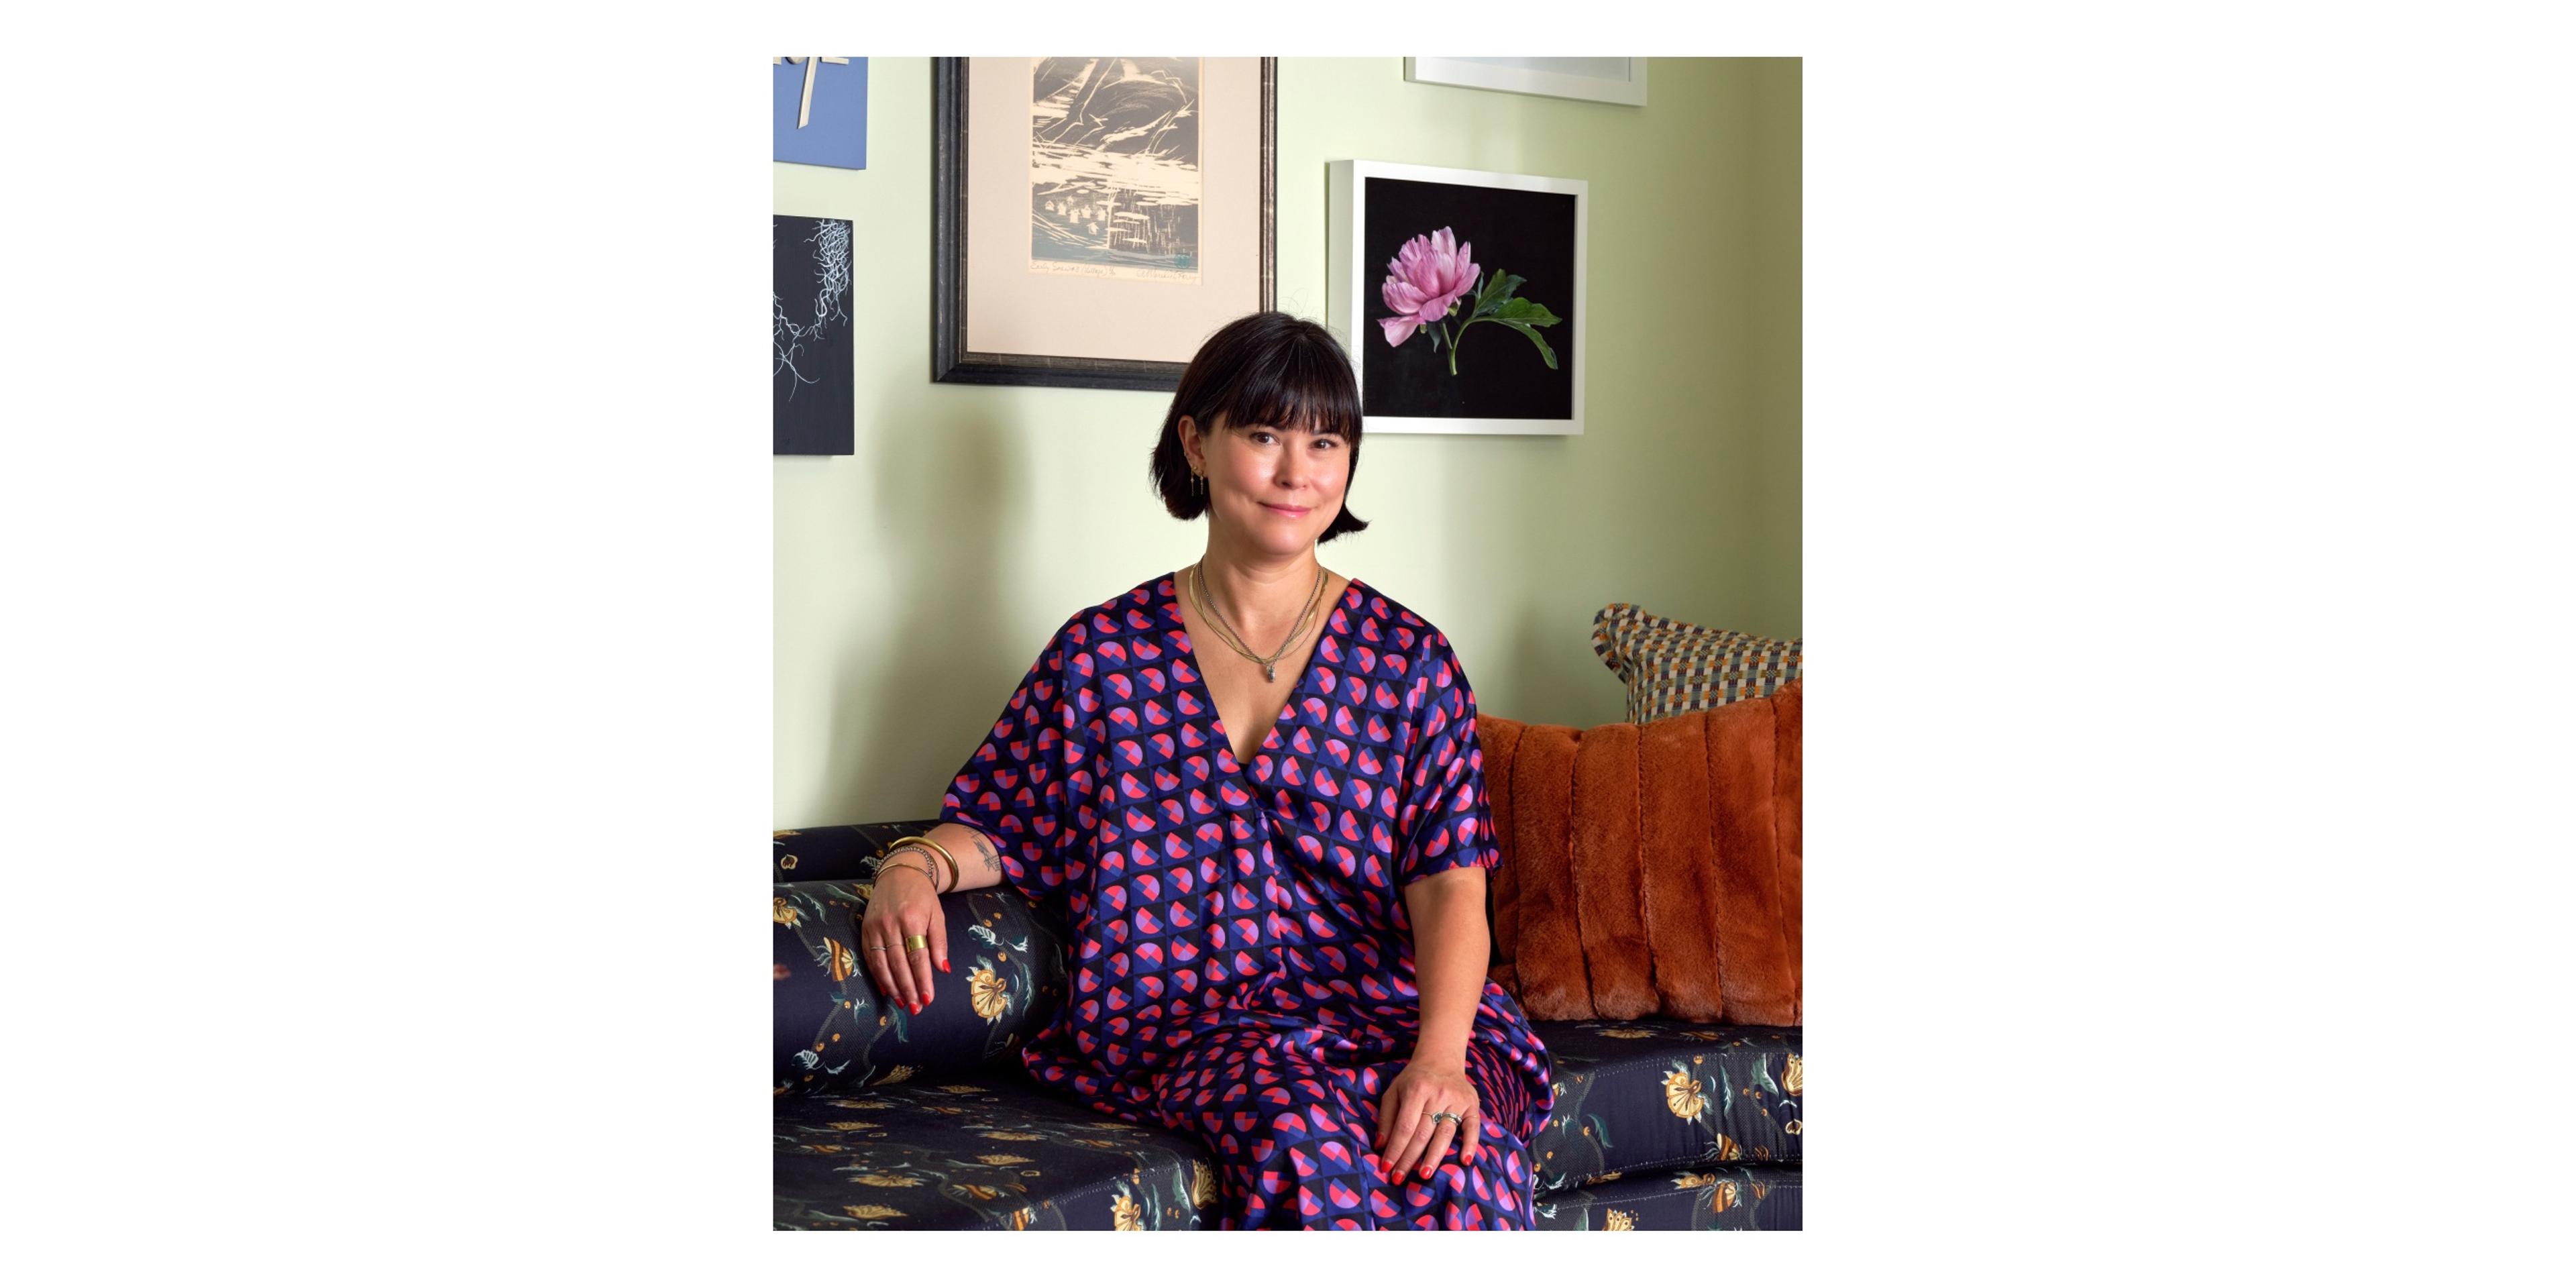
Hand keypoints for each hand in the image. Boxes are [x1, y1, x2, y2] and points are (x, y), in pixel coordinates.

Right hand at [858, 858, 946, 1012]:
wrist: (899, 872)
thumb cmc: (922, 896)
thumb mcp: (937, 914)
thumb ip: (939, 942)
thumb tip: (942, 969)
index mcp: (911, 919)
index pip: (917, 956)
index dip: (922, 980)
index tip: (928, 999)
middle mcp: (890, 924)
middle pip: (898, 964)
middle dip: (907, 989)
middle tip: (915, 1008)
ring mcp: (874, 927)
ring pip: (881, 964)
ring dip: (892, 987)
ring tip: (902, 1003)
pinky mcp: (864, 929)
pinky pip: (869, 957)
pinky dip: (877, 976)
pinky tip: (886, 989)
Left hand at [1373, 1056, 1481, 1180]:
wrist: (1441, 1059)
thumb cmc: (1413, 1080)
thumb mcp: (1394, 1091)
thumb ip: (1386, 1118)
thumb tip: (1380, 1145)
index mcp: (1416, 1090)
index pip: (1404, 1126)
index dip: (1395, 1149)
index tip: (1386, 1167)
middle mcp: (1438, 1094)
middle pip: (1423, 1133)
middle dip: (1409, 1159)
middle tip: (1399, 1179)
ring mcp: (1457, 1099)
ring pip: (1445, 1133)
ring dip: (1434, 1157)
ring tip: (1424, 1175)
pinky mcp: (1472, 1104)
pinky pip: (1473, 1127)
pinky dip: (1470, 1144)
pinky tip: (1464, 1161)